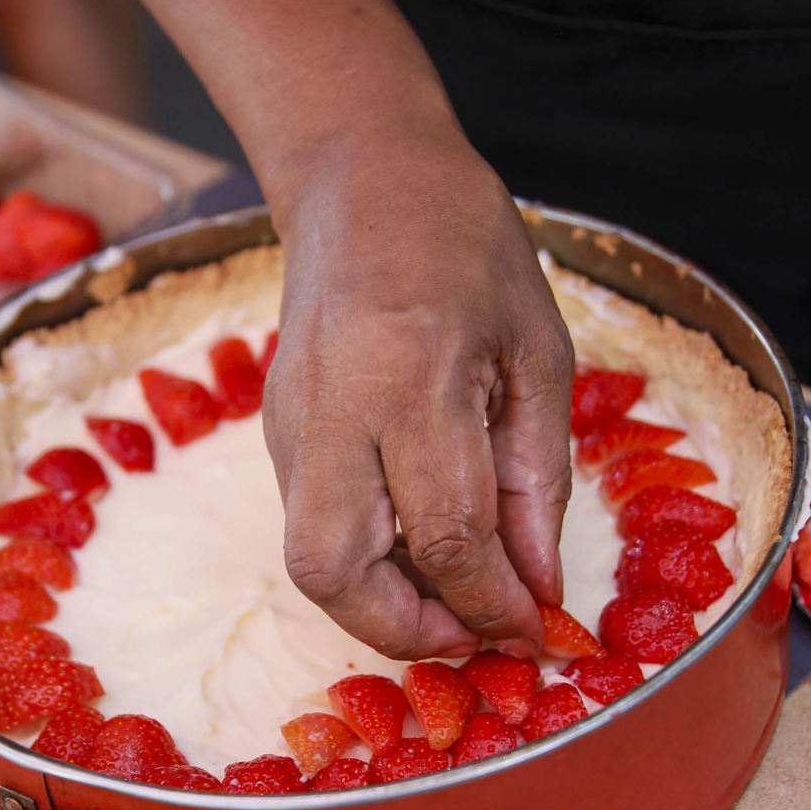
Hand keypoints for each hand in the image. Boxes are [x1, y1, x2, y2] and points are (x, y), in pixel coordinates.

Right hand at [264, 129, 573, 660]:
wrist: (362, 178)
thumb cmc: (466, 247)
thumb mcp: (537, 352)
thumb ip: (535, 478)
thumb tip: (537, 585)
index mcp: (414, 377)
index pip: (445, 535)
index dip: (491, 604)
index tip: (534, 629)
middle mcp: (332, 409)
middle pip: (338, 573)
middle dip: (409, 631)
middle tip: (473, 629)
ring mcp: (288, 421)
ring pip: (310, 561)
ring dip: (381, 604)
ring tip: (450, 591)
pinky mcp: (273, 428)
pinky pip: (310, 524)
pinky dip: (364, 559)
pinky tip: (416, 542)